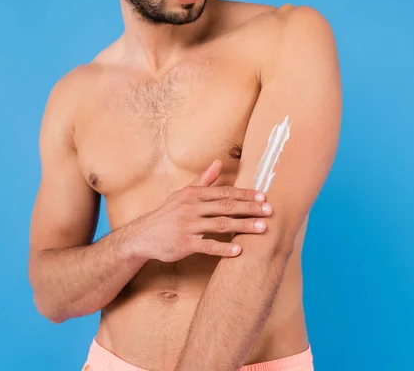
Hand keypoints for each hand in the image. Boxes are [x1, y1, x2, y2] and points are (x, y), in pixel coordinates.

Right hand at [131, 159, 271, 261]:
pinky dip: (224, 248)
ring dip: (243, 226)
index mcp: (194, 194)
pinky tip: (239, 250)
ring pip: (221, 225)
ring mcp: (188, 226)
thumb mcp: (183, 194)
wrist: (143, 236)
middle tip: (269, 211)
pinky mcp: (184, 244)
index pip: (225, 192)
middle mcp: (191, 207)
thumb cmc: (167, 214)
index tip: (263, 197)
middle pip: (226, 206)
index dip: (245, 194)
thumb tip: (219, 162)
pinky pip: (208, 246)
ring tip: (262, 228)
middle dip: (250, 208)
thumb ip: (204, 180)